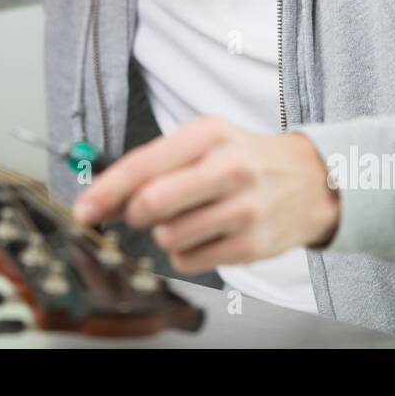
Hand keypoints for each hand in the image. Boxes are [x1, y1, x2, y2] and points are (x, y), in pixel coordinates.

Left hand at [71, 116, 339, 272]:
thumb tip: (103, 201)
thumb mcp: (203, 143)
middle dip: (135, 214)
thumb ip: (153, 167)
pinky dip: (185, 253)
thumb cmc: (245, 158)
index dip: (106, 192)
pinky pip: (189, 261)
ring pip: (168, 237)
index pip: (143, 166)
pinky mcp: (253, 245)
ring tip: (188, 218)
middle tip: (142, 213)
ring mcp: (244, 209)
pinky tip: (205, 235)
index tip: (83, 210)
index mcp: (208, 135)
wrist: (310, 180)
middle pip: (152, 204)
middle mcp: (229, 168)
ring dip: (164, 234)